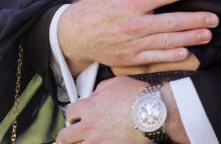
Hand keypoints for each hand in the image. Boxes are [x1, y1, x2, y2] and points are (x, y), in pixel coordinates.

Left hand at [57, 77, 187, 143]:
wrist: (155, 111)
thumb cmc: (139, 96)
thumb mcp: (117, 82)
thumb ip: (100, 89)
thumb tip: (94, 94)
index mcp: (89, 106)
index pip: (70, 113)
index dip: (73, 116)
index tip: (75, 119)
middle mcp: (89, 125)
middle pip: (65, 135)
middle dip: (67, 136)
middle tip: (71, 136)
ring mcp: (97, 140)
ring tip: (80, 143)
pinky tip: (97, 143)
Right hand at [58, 0, 217, 73]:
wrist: (74, 35)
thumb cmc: (96, 5)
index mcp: (132, 3)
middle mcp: (135, 24)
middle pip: (171, 21)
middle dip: (195, 19)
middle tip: (215, 18)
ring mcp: (133, 43)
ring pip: (166, 41)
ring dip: (190, 38)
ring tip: (208, 34)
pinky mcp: (130, 58)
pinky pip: (154, 57)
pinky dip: (171, 56)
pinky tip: (187, 52)